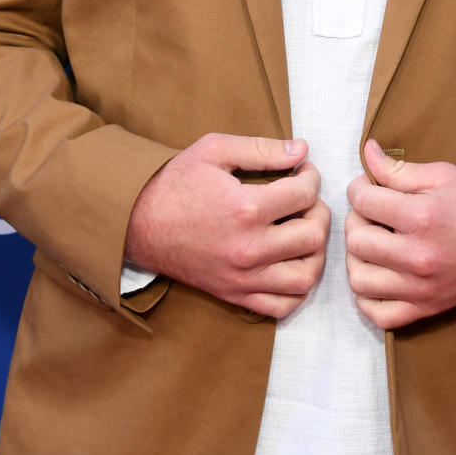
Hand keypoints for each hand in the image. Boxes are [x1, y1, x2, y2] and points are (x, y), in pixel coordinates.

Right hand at [125, 133, 330, 318]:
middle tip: (307, 200)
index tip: (303, 171)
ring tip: (304, 232)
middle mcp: (247, 248)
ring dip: (315, 252)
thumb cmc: (176, 182)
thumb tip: (303, 149)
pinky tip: (292, 263)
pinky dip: (298, 289)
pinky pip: (283, 306)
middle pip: (312, 236)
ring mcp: (242, 277)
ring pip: (305, 277)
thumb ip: (262, 148)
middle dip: (318, 212)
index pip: (304, 195)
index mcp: (245, 208)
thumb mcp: (214, 150)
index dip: (311, 177)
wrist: (137, 222)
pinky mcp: (234, 295)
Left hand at [344, 139, 455, 329]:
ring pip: (359, 280)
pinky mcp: (427, 309)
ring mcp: (422, 288)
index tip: (367, 187)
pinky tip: (376, 275)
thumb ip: (398, 169)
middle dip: (357, 220)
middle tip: (372, 212)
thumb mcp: (443, 175)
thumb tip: (367, 152)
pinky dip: (367, 299)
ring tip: (372, 243)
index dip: (358, 188)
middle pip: (356, 240)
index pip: (363, 201)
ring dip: (357, 259)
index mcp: (423, 217)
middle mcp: (419, 256)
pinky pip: (379, 316)